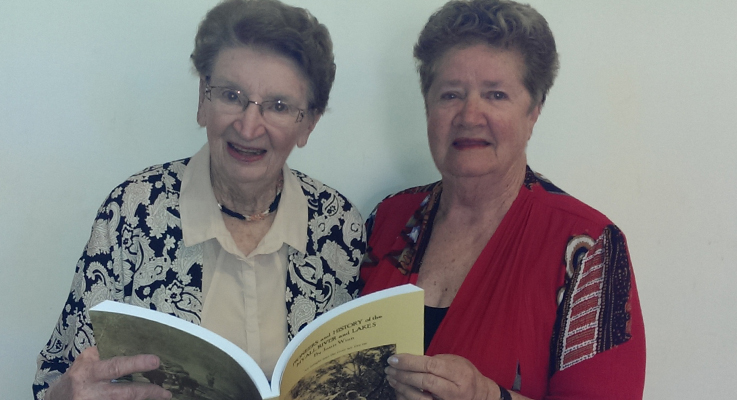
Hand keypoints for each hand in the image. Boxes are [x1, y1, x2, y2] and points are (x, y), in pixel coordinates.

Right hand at [45, 346, 171, 399]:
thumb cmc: (73, 380)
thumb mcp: (82, 363)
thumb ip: (102, 354)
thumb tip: (128, 343)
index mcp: (88, 372)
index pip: (116, 366)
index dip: (136, 364)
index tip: (155, 361)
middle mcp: (91, 391)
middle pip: (125, 392)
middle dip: (147, 391)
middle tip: (165, 391)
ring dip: (144, 399)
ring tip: (162, 395)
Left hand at [385, 353, 501, 399]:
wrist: (480, 396)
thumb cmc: (466, 375)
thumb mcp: (456, 362)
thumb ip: (437, 361)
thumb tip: (411, 361)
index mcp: (459, 374)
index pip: (431, 366)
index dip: (410, 362)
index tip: (394, 358)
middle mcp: (455, 390)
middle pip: (424, 381)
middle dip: (403, 374)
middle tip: (389, 368)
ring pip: (420, 397)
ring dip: (402, 387)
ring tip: (392, 377)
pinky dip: (406, 397)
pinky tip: (399, 389)